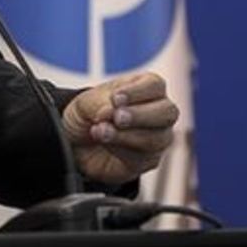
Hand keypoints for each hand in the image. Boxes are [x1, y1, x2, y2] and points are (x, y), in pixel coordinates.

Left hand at [62, 72, 178, 185]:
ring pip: (157, 138)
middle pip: (167, 112)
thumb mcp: (86, 102)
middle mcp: (159, 111)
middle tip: (117, 118)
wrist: (79, 142)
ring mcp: (158, 137)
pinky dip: (120, 150)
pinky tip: (104, 144)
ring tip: (101, 132)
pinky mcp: (148, 160)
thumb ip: (99, 103)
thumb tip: (111, 112)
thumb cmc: (90, 113)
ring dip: (126, 135)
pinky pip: (142, 158)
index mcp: (147, 87)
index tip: (115, 98)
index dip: (137, 92)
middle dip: (141, 115)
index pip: (155, 85)